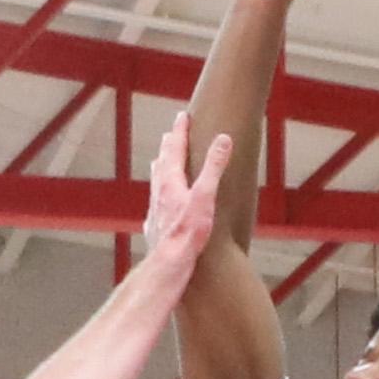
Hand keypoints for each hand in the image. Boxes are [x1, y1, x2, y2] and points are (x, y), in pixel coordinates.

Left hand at [140, 108, 228, 290]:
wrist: (169, 263)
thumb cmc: (188, 232)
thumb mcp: (206, 195)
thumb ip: (214, 166)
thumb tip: (223, 138)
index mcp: (171, 180)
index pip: (175, 148)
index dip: (180, 130)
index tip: (183, 116)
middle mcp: (159, 191)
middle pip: (163, 162)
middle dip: (169, 146)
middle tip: (171, 134)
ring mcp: (155, 208)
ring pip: (156, 182)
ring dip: (160, 167)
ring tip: (160, 160)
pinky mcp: (155, 226)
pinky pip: (156, 203)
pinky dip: (159, 195)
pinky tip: (159, 203)